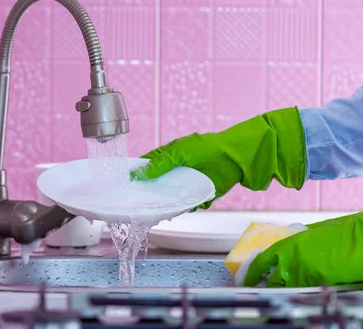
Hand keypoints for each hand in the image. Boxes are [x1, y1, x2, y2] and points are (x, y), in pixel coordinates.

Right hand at [130, 108, 305, 208]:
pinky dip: (182, 209)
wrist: (236, 160)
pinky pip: (186, 205)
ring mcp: (187, 183)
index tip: (126, 185)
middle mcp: (176, 170)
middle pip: (157, 184)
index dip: (137, 174)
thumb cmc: (208, 148)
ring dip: (165, 204)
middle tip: (138, 203)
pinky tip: (174, 212)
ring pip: (170, 197)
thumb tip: (139, 174)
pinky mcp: (199, 195)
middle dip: (149, 193)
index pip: (147, 166)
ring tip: (154, 211)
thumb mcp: (179, 153)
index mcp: (169, 156)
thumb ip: (160, 164)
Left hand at [245, 175, 362, 286]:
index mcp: (288, 245)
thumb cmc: (345, 231)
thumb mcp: (313, 232)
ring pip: (288, 290)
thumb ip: (297, 240)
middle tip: (263, 288)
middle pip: (272, 281)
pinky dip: (303, 294)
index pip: (261, 262)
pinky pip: (307, 293)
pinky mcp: (322, 286)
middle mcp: (292, 262)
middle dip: (266, 286)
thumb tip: (289, 245)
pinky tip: (303, 295)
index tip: (247, 278)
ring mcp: (306, 276)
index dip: (252, 273)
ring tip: (282, 294)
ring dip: (284, 291)